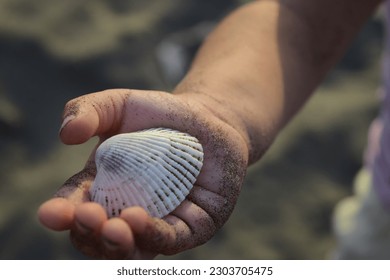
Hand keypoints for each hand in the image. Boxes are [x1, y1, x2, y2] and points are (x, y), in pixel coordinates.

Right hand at [38, 89, 248, 258]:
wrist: (207, 118)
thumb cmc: (159, 114)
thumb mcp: (119, 105)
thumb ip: (88, 110)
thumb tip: (66, 134)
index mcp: (102, 188)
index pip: (74, 208)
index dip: (61, 214)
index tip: (50, 213)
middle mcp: (126, 210)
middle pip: (99, 238)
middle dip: (89, 234)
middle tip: (88, 217)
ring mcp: (159, 222)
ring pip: (132, 249)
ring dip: (117, 245)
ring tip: (114, 228)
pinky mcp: (191, 226)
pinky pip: (170, 240)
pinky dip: (153, 235)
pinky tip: (140, 221)